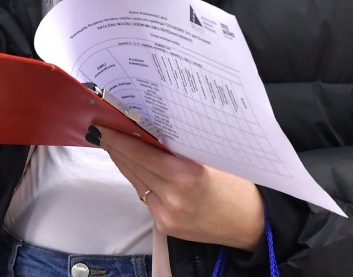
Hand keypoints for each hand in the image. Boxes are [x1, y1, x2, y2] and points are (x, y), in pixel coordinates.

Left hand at [94, 126, 264, 250]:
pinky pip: (145, 196)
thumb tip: (150, 128)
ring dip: (123, 163)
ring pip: (135, 181)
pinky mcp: (166, 225)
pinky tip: (133, 167)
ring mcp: (168, 214)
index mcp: (188, 175)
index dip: (119, 139)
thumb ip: (181, 148)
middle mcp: (174, 197)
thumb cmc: (236, 185)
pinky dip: (138, 179)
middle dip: (115, 147)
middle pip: (134, 166)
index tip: (103, 127)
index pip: (142, 153)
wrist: (250, 223)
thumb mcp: (211, 158)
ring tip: (112, 145)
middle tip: (101, 131)